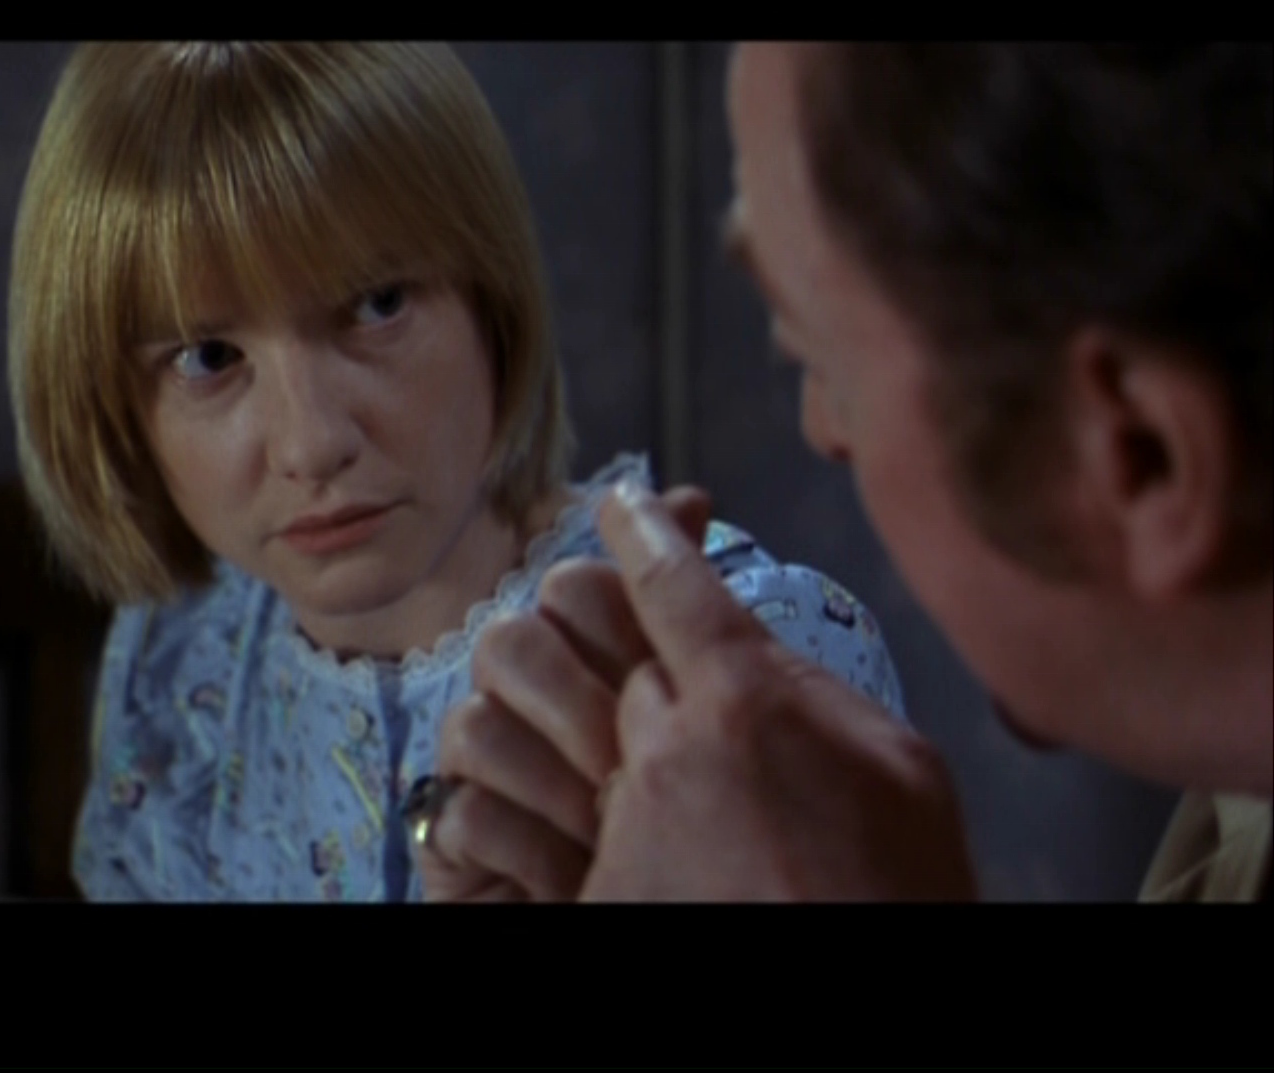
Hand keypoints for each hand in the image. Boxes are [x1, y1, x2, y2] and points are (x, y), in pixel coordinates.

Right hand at [415, 488, 710, 901]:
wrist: (661, 909)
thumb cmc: (683, 825)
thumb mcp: (704, 705)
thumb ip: (683, 603)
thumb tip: (689, 498)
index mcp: (588, 659)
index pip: (577, 592)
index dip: (615, 613)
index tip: (657, 661)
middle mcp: (525, 701)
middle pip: (510, 641)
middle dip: (580, 703)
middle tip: (634, 764)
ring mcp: (479, 767)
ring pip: (475, 721)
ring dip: (557, 783)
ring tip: (612, 829)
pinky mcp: (447, 835)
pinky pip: (462, 809)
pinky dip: (529, 847)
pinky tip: (576, 874)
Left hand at [580, 483, 976, 900]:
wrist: (865, 991)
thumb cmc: (899, 890)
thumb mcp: (901, 765)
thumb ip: (815, 688)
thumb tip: (761, 653)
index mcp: (744, 697)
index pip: (665, 579)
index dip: (639, 528)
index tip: (620, 503)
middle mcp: (664, 746)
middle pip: (620, 659)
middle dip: (648, 663)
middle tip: (692, 696)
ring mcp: (624, 819)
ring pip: (605, 739)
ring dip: (643, 751)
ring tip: (711, 794)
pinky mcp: (598, 883)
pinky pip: (592, 820)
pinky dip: (632, 824)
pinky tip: (695, 854)